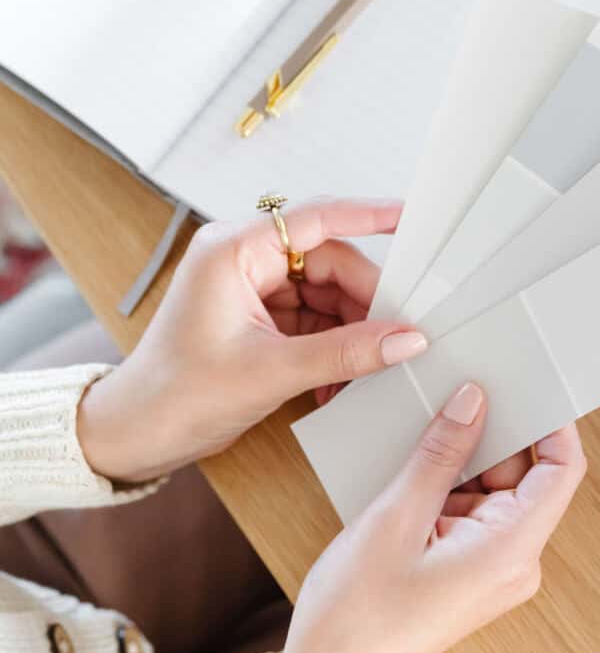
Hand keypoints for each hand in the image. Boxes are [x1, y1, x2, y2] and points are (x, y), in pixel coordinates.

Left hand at [77, 199, 428, 482]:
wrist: (134, 436)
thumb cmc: (175, 395)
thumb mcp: (272, 372)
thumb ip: (346, 352)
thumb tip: (406, 338)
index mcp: (234, 251)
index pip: (318, 218)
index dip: (370, 216)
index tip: (412, 219)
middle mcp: (243, 259)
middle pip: (331, 262)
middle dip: (366, 301)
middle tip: (400, 331)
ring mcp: (252, 288)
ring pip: (328, 293)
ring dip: (352, 330)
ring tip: (366, 365)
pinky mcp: (259, 315)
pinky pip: (316, 318)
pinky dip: (335, 345)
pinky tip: (340, 377)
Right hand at [273, 383, 585, 652]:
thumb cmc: (358, 615)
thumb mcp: (396, 517)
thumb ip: (441, 454)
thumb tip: (473, 401)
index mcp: (511, 549)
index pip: (563, 470)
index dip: (552, 423)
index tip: (529, 385)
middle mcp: (515, 559)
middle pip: (527, 475)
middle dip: (494, 436)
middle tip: (456, 399)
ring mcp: (494, 565)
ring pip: (495, 489)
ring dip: (463, 462)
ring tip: (421, 444)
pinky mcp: (472, 567)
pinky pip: (474, 510)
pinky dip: (449, 486)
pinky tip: (415, 474)